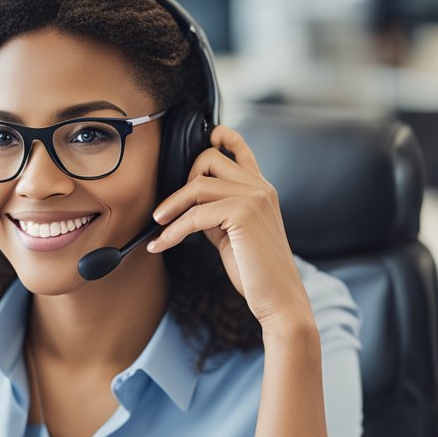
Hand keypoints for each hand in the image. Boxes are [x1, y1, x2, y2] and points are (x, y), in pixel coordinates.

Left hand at [147, 125, 312, 334]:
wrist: (279, 300)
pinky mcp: (244, 213)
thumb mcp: (234, 235)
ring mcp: (255, 197)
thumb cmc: (257, 272)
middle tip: (168, 211)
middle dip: (182, 181)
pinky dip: (173, 230)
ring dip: (171, 207)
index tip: (203, 136)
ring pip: (198, 184)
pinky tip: (161, 244)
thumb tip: (189, 205)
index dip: (221, 136)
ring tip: (158, 226)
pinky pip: (195, 214)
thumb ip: (217, 214)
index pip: (241, 149)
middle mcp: (261, 187)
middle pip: (210, 159)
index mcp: (262, 189)